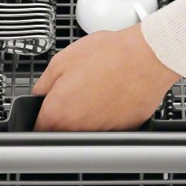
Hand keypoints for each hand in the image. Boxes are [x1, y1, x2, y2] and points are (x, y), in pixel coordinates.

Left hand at [32, 25, 180, 130]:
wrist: (147, 57)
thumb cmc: (109, 54)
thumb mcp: (63, 59)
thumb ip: (44, 83)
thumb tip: (40, 93)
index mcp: (60, 112)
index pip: (38, 129)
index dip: (39, 118)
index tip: (44, 112)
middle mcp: (80, 128)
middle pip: (64, 132)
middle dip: (64, 116)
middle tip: (74, 94)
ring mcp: (104, 131)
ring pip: (88, 130)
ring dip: (88, 116)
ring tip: (97, 91)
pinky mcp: (125, 130)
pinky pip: (110, 127)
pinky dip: (109, 115)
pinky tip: (113, 95)